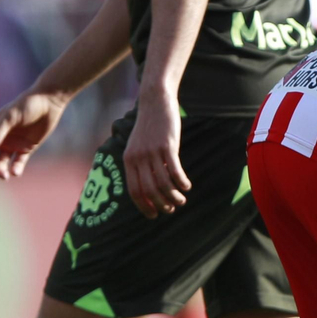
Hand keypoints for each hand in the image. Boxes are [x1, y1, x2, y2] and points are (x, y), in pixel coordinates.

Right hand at [0, 90, 68, 179]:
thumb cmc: (26, 106)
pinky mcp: (26, 149)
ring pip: (2, 163)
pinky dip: (16, 169)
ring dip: (1, 170)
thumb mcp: (10, 117)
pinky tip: (16, 172)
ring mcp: (13, 144)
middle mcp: (1, 138)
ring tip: (5, 175)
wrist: (48, 103)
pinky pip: (18, 162)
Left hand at [123, 90, 190, 218]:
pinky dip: (182, 183)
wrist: (155, 102)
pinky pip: (175, 171)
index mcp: (128, 160)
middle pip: (149, 191)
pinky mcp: (167, 146)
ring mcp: (152, 152)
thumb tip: (150, 187)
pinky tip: (187, 186)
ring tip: (182, 200)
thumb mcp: (138, 145)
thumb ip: (140, 164)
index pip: (134, 191)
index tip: (154, 215)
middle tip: (172, 208)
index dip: (144, 206)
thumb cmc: (149, 126)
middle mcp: (138, 158)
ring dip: (174, 197)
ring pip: (163, 184)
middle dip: (161, 204)